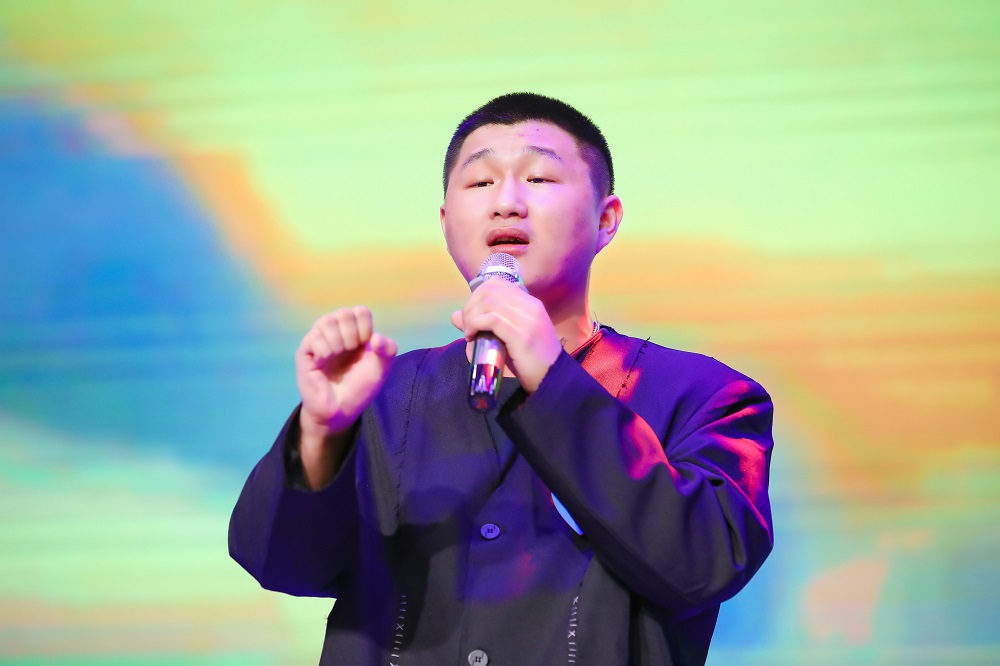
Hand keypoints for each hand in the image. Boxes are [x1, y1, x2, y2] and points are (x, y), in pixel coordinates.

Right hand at [296, 306, 397, 439]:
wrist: (340, 410)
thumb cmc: (359, 388)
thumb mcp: (380, 370)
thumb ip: (388, 351)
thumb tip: (376, 337)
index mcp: (355, 332)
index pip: (360, 311)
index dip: (365, 326)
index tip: (367, 345)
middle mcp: (336, 332)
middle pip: (343, 313)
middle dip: (352, 333)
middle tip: (351, 350)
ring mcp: (319, 340)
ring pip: (326, 321)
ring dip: (337, 340)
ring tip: (337, 355)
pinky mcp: (305, 352)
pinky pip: (313, 337)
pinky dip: (324, 349)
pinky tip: (324, 361)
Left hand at [451, 278, 561, 391]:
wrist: (553, 380)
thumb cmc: (530, 361)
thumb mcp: (507, 337)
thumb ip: (486, 323)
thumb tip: (455, 316)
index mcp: (531, 303)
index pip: (497, 283)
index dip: (477, 296)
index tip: (471, 316)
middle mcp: (531, 307)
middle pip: (490, 290)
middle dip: (471, 305)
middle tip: (466, 326)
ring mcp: (528, 320)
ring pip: (488, 302)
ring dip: (471, 316)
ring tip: (469, 333)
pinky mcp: (522, 336)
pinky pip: (491, 319)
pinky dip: (475, 325)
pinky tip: (472, 336)